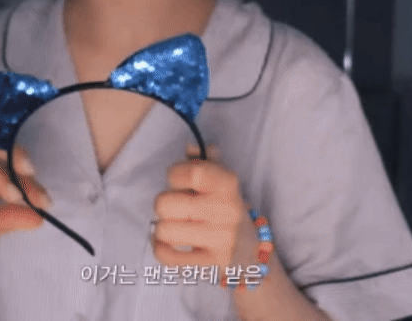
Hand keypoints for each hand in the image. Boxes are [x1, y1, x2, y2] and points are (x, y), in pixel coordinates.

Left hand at [151, 144, 258, 269]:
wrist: (251, 251)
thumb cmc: (226, 208)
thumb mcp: (222, 181)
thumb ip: (204, 161)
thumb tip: (189, 147)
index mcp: (228, 184)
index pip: (189, 172)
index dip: (174, 174)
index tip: (178, 180)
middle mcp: (225, 211)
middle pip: (165, 203)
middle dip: (164, 204)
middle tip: (177, 207)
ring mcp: (219, 240)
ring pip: (164, 230)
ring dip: (163, 227)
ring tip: (175, 225)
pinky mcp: (209, 264)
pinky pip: (166, 256)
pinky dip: (160, 248)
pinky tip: (168, 242)